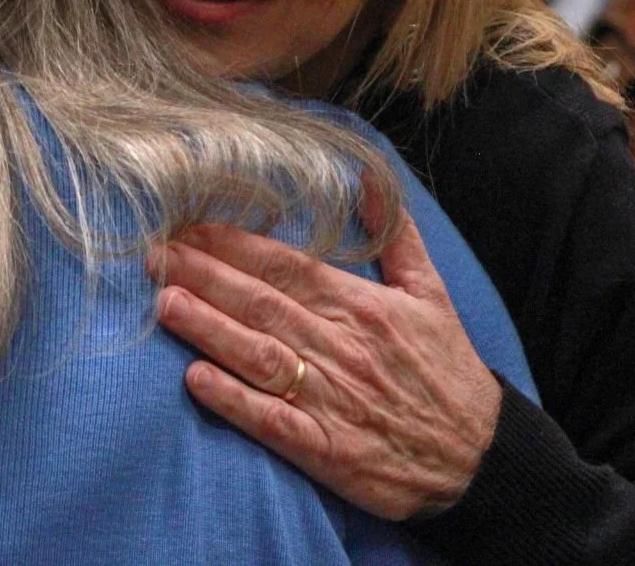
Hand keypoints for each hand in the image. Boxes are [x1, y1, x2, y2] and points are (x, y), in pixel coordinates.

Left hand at [147, 197, 500, 520]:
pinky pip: (273, 421)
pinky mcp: (328, 449)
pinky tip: (196, 380)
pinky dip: (234, 400)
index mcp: (364, 306)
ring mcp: (333, 399)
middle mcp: (343, 347)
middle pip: (263, 303)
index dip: (233, 244)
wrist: (480, 458)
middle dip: (204, 276)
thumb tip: (368, 177)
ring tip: (164, 302)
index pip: (286, 266)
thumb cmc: (447, 371)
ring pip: (260, 355)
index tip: (187, 226)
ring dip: (209, 328)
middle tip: (154, 254)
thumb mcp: (431, 293)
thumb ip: (395, 235)